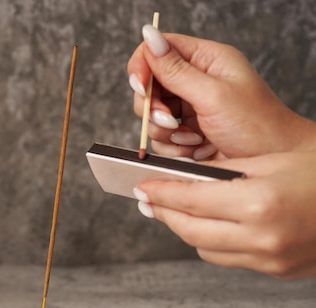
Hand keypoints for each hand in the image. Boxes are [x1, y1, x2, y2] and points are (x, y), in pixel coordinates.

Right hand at [127, 26, 315, 159]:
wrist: (274, 163)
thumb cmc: (257, 126)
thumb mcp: (213, 94)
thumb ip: (176, 70)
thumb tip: (150, 37)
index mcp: (207, 60)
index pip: (159, 49)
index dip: (143, 66)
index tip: (141, 86)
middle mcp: (195, 81)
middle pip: (150, 85)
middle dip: (154, 107)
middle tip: (170, 120)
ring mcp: (189, 109)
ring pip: (151, 115)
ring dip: (164, 131)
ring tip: (191, 139)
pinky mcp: (186, 133)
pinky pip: (160, 138)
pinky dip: (172, 147)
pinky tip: (195, 149)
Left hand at [134, 152, 315, 278]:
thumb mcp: (271, 161)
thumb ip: (223, 172)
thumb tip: (181, 175)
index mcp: (260, 203)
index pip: (191, 199)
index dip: (160, 192)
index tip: (141, 186)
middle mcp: (262, 237)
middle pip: (189, 229)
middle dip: (164, 213)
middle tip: (148, 199)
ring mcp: (270, 259)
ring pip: (204, 248)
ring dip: (185, 229)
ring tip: (176, 209)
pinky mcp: (277, 271)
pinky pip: (227, 259)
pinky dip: (212, 242)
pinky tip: (210, 225)